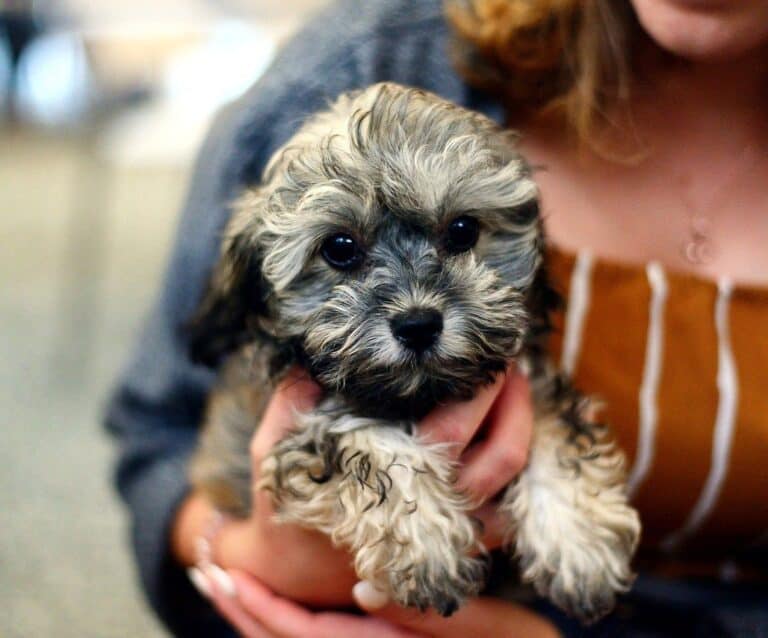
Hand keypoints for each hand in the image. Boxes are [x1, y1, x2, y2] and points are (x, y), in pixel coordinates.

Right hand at [182, 365, 533, 628]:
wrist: (297, 574)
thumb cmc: (289, 508)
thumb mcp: (272, 454)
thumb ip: (289, 406)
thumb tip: (309, 361)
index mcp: (395, 479)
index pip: (456, 425)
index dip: (483, 387)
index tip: (484, 348)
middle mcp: (436, 508)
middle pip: (503, 450)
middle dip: (514, 396)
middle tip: (508, 357)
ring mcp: (456, 531)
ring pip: (514, 479)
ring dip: (524, 425)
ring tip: (515, 384)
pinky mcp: (464, 544)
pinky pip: (510, 505)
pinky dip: (518, 465)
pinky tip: (507, 427)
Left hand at [201, 569, 558, 637]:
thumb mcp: (483, 629)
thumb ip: (423, 617)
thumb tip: (360, 590)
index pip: (302, 636)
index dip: (259, 606)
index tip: (224, 574)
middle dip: (242, 610)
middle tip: (206, 573)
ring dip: (256, 616)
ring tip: (226, 584)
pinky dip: (287, 622)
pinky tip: (278, 603)